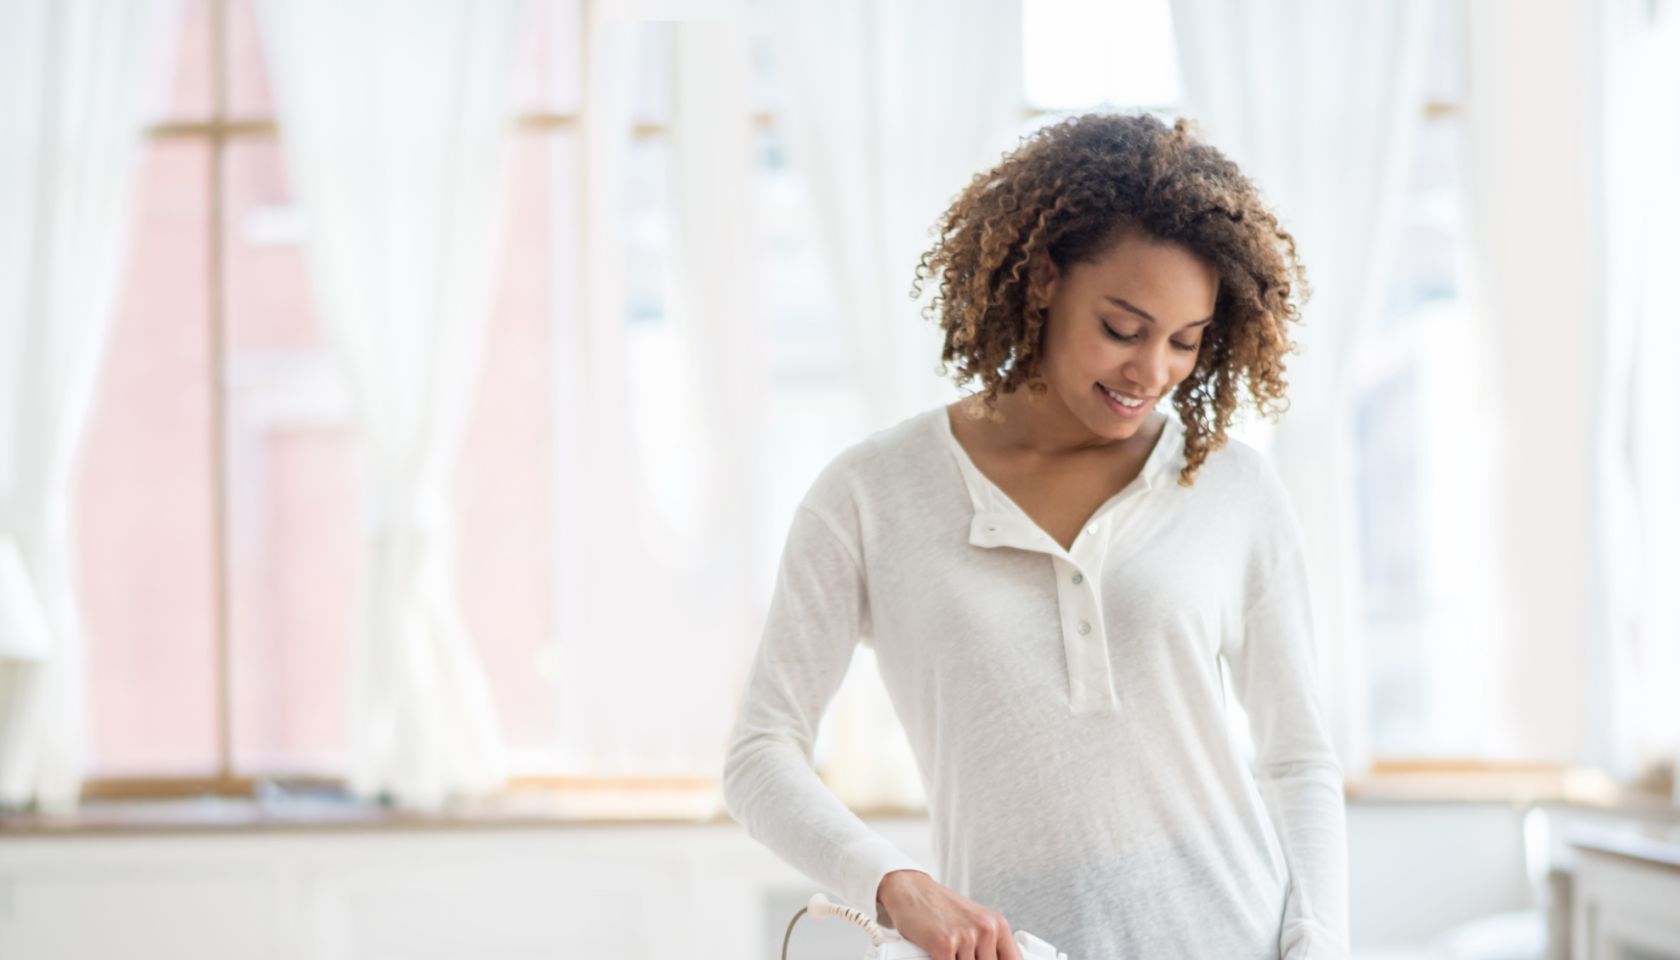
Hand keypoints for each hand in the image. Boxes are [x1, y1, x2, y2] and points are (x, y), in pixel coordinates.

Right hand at [875, 869, 1023, 959]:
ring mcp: (966, 937)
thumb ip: (987, 946)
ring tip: (947, 951)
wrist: (910, 890)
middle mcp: (986, 929)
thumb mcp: (972, 922)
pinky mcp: (945, 945)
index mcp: (997, 925)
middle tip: (960, 954)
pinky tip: (935, 953)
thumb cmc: (939, 909)